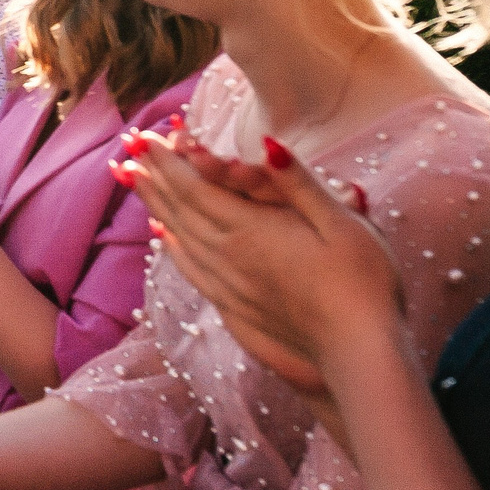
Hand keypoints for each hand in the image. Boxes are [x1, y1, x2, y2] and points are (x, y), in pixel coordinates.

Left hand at [122, 124, 401, 397]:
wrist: (358, 353)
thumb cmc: (361, 283)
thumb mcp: (342, 223)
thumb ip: (298, 183)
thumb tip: (267, 143)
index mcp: (251, 230)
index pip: (194, 186)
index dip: (166, 160)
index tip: (143, 137)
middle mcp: (229, 255)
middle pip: (178, 208)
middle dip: (152, 175)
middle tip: (128, 149)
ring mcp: (229, 283)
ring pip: (178, 236)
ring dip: (153, 204)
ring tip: (132, 181)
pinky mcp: (235, 306)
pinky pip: (191, 268)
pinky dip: (171, 246)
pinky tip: (163, 238)